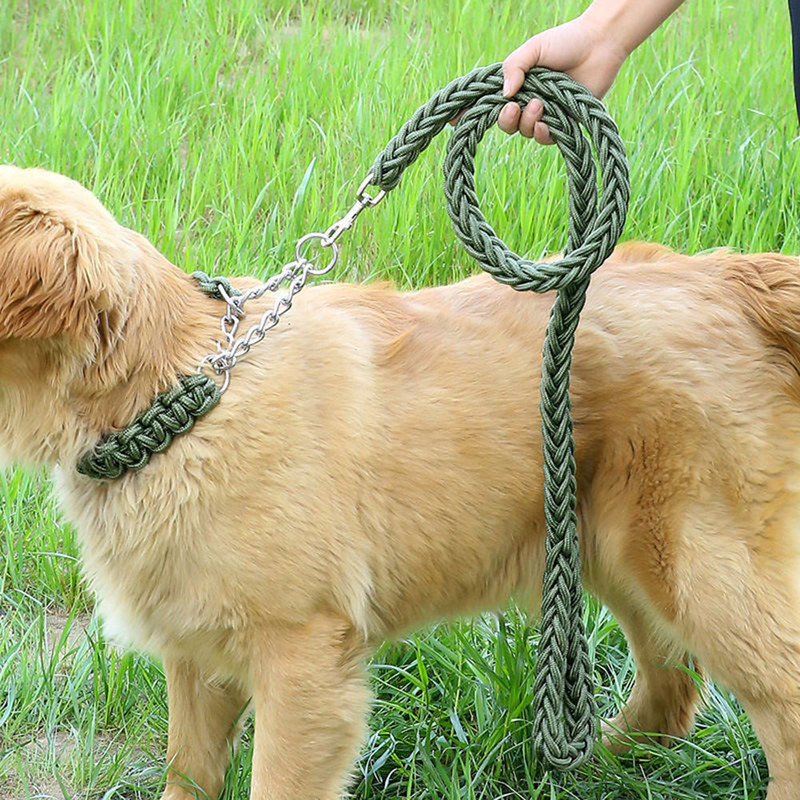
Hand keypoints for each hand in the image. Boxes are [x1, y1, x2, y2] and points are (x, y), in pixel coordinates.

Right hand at [498, 15, 627, 143]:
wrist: (599, 45)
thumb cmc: (566, 42)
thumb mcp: (534, 48)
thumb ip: (514, 66)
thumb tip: (505, 94)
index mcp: (520, 86)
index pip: (499, 106)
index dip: (496, 112)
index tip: (503, 105)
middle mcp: (530, 101)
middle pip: (510, 124)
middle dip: (510, 120)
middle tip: (517, 106)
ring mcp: (548, 113)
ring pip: (527, 131)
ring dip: (528, 123)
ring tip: (540, 105)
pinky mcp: (565, 123)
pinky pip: (548, 138)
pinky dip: (543, 134)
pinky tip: (545, 124)